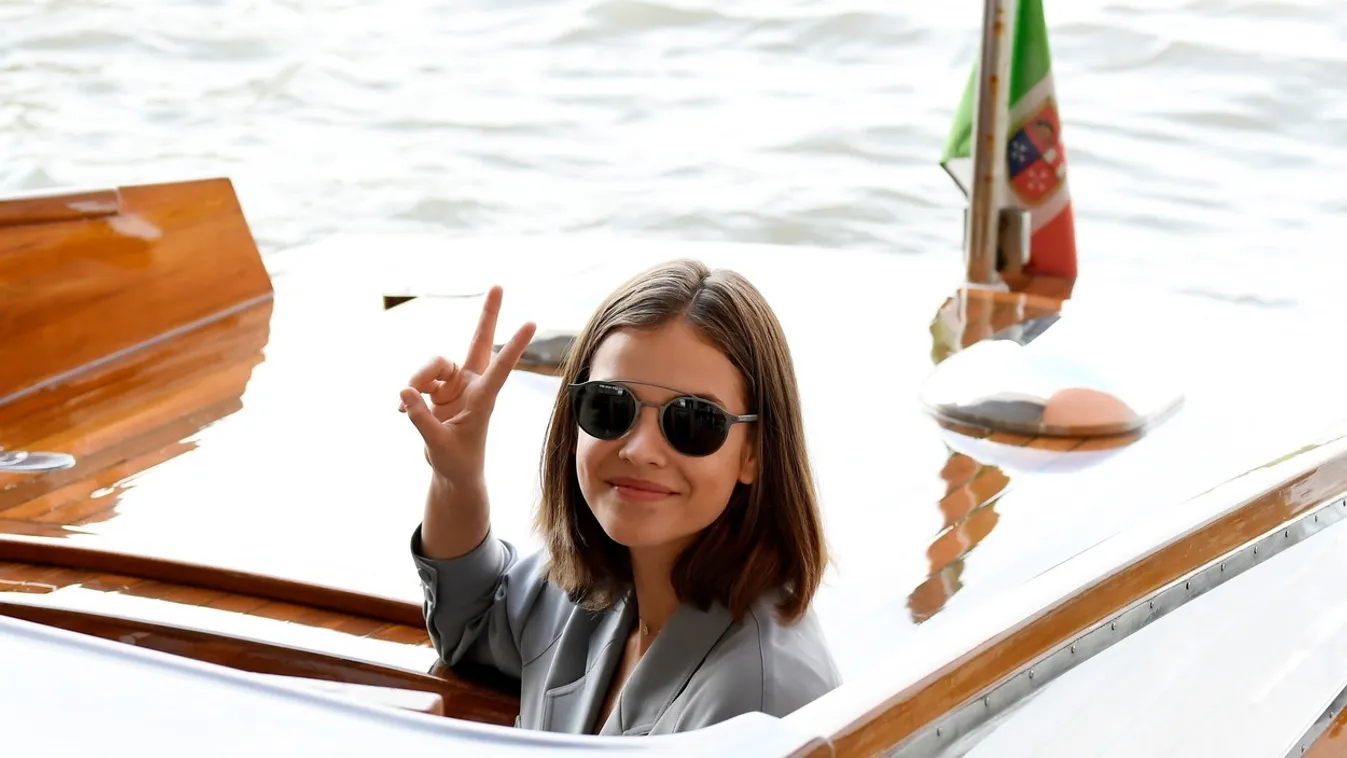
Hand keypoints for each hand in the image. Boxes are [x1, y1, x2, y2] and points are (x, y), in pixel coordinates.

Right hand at [399, 286, 536, 484]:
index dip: (513, 346)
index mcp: (483, 399)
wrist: (452, 472)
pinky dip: (409, 393)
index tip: (531, 323)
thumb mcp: (437, 444)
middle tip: (499, 285)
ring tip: (406, 401)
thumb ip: (420, 418)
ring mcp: (455, 384)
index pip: (501, 368)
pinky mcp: (437, 389)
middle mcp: (472, 384)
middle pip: (478, 341)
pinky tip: (402, 410)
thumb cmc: (456, 461)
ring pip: (434, 362)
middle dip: (488, 314)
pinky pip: (418, 379)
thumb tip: (404, 391)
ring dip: (417, 377)